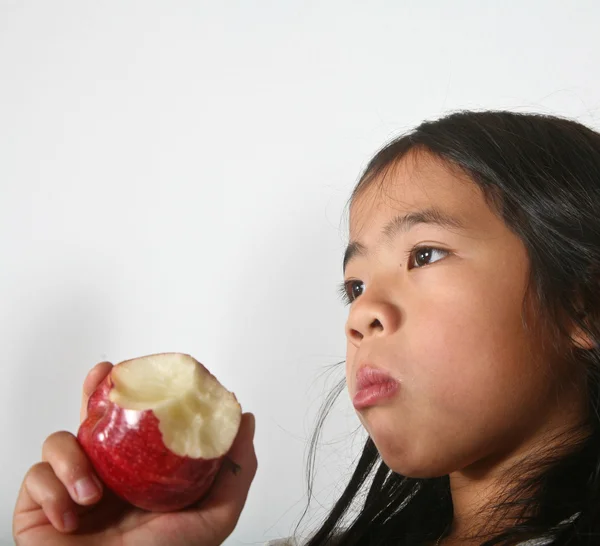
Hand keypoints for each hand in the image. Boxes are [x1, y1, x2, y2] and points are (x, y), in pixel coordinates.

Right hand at [13, 361, 257, 545]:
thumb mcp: (213, 516)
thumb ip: (235, 470)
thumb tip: (244, 419)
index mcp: (140, 473)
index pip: (135, 424)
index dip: (137, 394)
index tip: (145, 371)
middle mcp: (106, 475)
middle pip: (95, 419)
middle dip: (94, 392)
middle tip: (102, 377)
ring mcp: (71, 489)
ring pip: (59, 442)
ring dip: (73, 459)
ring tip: (93, 493)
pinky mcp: (38, 506)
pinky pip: (34, 477)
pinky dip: (53, 491)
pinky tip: (72, 516)